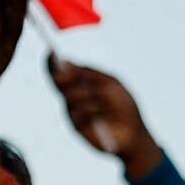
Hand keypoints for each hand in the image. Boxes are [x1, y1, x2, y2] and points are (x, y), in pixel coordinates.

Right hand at [45, 58, 161, 179]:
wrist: (134, 133)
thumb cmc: (123, 106)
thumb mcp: (110, 84)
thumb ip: (89, 74)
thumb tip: (67, 63)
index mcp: (79, 83)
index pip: (60, 71)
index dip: (52, 62)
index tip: (50, 52)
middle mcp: (72, 96)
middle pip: (58, 83)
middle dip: (63, 77)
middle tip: (67, 74)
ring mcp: (73, 111)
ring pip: (69, 96)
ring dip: (84, 94)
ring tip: (97, 96)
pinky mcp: (76, 127)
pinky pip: (77, 113)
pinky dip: (89, 109)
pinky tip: (100, 111)